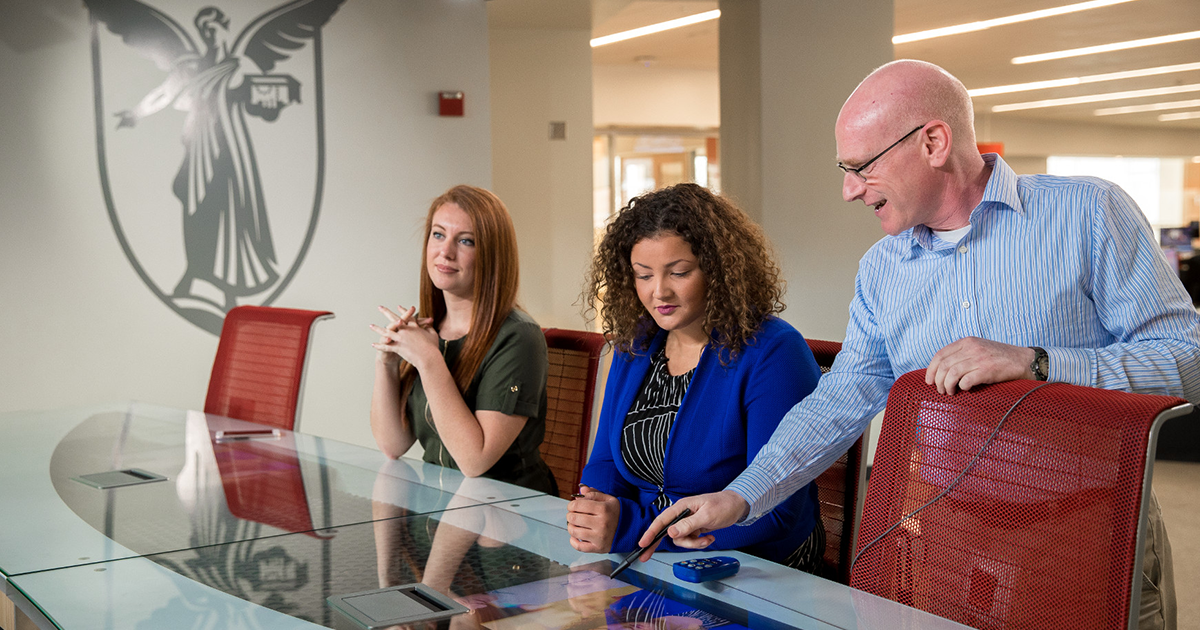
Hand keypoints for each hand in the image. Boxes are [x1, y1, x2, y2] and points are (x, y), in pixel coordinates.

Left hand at [371, 305, 435, 368]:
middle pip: (394, 319)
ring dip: (378, 329)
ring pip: (387, 332)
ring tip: (371, 326)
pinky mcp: (398, 347)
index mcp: (414, 327)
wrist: (429, 357)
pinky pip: (386, 346)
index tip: (398, 306)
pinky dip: (379, 346)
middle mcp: (406, 331)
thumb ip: (430, 329)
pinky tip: (373, 344)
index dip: (403, 311)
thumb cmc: (432, 348)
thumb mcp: (433, 335)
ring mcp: (401, 339)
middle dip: (386, 312)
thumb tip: (429, 325)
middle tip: (380, 307)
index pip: (408, 317)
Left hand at [566, 485, 619, 552]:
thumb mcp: (609, 499)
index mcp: (603, 509)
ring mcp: (599, 537)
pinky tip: (576, 536)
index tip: (572, 506)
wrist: (631, 529)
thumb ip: (594, 494)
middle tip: (573, 515)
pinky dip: (573, 541)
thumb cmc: (617, 513)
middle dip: (570, 515)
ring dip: (571, 527)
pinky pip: (579, 547)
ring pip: (574, 532)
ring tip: (575, 524)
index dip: (571, 505)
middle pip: (574, 518)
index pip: (577, 506)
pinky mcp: (598, 548)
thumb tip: (582, 490)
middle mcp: (601, 524)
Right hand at [633, 491, 748, 561]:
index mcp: (682, 507)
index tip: (642, 544)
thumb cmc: (723, 505)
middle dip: (659, 544)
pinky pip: (690, 540)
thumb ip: (688, 524)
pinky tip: (710, 537)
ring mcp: (688, 522)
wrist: (737, 505)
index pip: (662, 520)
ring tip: (707, 539)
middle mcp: (682, 514)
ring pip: (681, 539)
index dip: (650, 533)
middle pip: (666, 532)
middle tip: (645, 557)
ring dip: (693, 544)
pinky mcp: (694, 528)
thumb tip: (670, 533)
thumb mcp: (707, 515)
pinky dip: (700, 542)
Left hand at [925, 337, 1035, 394]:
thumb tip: (941, 371)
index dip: (931, 369)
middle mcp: (971, 348)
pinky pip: (966, 381)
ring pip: (952, 374)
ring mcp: (980, 358)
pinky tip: (965, 389)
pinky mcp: (987, 370)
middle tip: (940, 390)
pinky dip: (962, 387)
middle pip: (944, 365)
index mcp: (967, 341)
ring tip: (950, 392)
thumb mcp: (978, 348)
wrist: (1024, 361)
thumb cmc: (999, 358)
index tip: (929, 381)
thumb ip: (962, 354)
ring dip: (947, 386)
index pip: (940, 354)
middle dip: (938, 381)